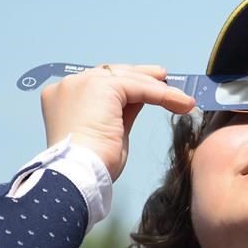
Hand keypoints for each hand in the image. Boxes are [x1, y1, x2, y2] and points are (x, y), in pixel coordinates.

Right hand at [40, 64, 194, 180]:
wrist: (79, 173)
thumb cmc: (91, 166)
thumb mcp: (111, 133)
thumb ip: (122, 112)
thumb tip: (140, 99)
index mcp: (65, 96)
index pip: (101, 82)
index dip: (128, 83)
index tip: (152, 86)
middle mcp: (70, 84)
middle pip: (113, 73)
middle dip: (144, 77)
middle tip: (166, 80)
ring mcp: (83, 82)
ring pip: (128, 78)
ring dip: (158, 88)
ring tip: (182, 99)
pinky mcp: (100, 87)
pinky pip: (138, 86)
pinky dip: (160, 94)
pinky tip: (178, 102)